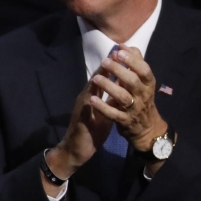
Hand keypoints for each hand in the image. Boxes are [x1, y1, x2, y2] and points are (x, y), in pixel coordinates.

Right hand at [46, 58, 117, 184]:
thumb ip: (112, 97)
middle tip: (118, 53)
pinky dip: (92, 101)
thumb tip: (124, 84)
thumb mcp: (105, 110)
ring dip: (98, 78)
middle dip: (107, 65)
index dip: (113, 64)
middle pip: (96, 78)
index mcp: (93, 95)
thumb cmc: (92, 129)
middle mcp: (86, 97)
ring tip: (107, 67)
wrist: (76, 148)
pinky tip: (96, 96)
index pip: (103, 76)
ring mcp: (82, 108)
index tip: (124, 52)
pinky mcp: (82, 120)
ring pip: (90, 89)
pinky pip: (87, 109)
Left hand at [88, 46, 168, 165]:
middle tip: (105, 61)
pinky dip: (103, 107)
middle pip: (132, 81)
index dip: (133, 60)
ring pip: (122, 97)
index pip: (144, 70)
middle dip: (118, 70)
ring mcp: (134, 109)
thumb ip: (135, 63)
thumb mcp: (143, 83)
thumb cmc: (142, 99)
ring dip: (109, 87)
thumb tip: (125, 46)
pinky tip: (92, 99)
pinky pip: (113, 114)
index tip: (119, 51)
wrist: (147, 129)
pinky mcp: (124, 121)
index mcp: (148, 85)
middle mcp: (143, 96)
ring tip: (96, 78)